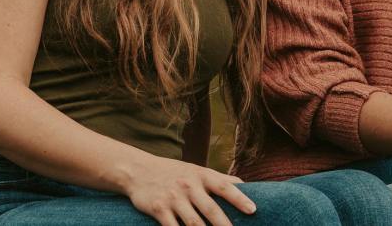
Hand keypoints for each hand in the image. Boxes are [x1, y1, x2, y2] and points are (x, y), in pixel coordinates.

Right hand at [125, 156, 255, 225]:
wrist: (139, 170)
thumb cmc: (174, 172)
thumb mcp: (197, 170)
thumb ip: (220, 179)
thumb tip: (245, 184)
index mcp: (202, 176)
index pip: (225, 187)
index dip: (239, 198)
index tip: (252, 210)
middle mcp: (189, 186)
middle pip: (210, 209)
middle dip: (224, 225)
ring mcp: (173, 198)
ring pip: (193, 222)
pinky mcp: (159, 209)